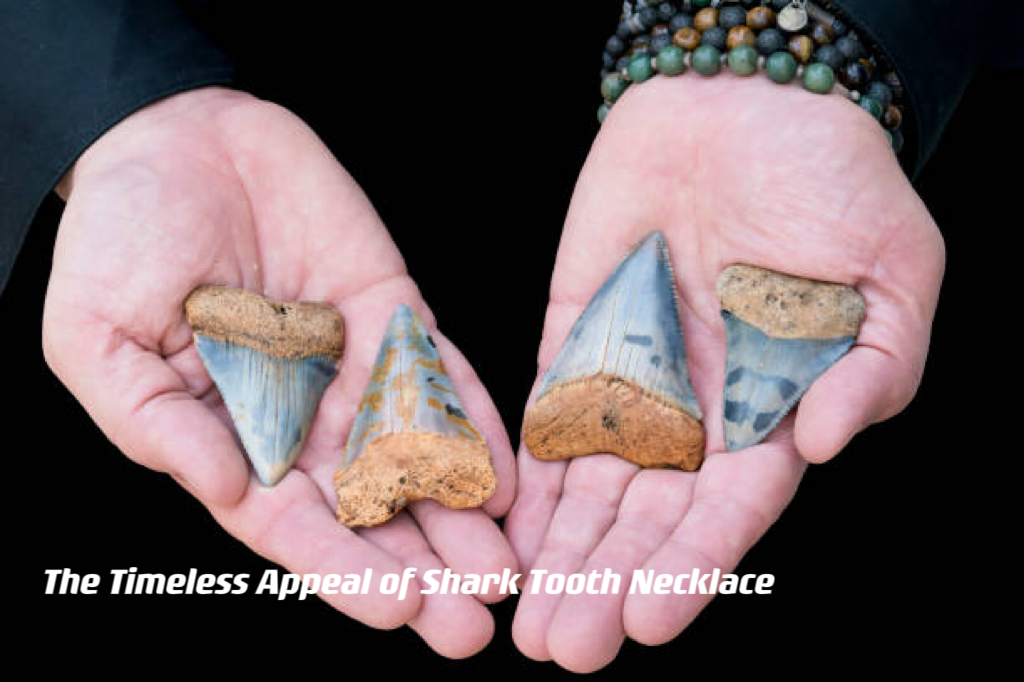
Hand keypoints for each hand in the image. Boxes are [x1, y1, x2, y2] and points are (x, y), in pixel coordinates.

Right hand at [43, 87, 516, 656]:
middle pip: (369, 507)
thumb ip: (153, 424)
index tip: (396, 609)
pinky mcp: (393, 311)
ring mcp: (353, 364)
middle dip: (420, 566)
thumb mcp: (95, 338)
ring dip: (461, 514)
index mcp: (230, 434)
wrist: (176, 134)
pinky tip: (506, 474)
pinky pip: (440, 371)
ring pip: (416, 454)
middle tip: (471, 623)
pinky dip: (472, 421)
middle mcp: (301, 413)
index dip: (342, 568)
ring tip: (504, 570)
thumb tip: (220, 491)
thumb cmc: (119, 236)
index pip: (293, 523)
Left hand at [506, 75, 943, 670]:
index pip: (728, 509)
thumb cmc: (836, 180)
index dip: (691, 566)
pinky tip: (505, 532)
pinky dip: (525, 475)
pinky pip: (543, 417)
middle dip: (608, 583)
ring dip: (561, 554)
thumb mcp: (895, 273)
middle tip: (568, 648)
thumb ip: (873, 369)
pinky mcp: (573, 339)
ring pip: (589, 486)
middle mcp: (697, 411)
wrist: (744, 101)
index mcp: (772, 410)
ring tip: (530, 621)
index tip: (649, 621)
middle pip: (646, 517)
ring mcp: (630, 378)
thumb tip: (821, 443)